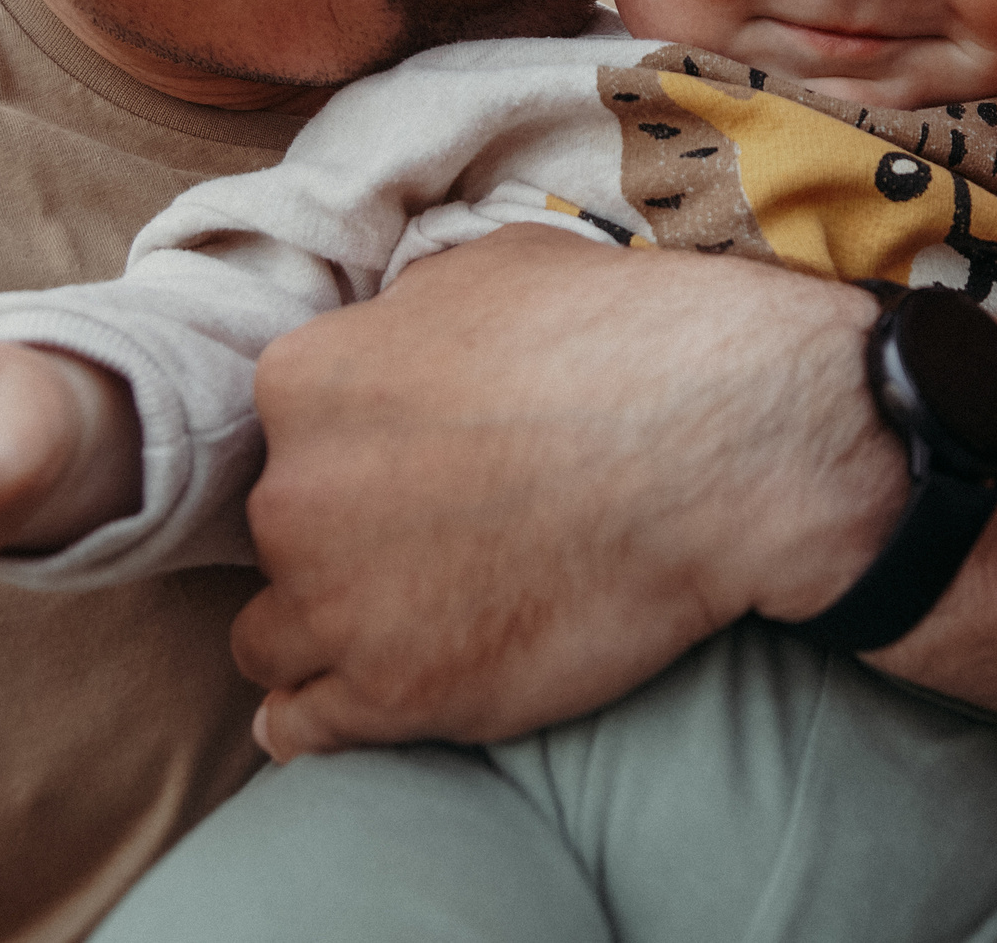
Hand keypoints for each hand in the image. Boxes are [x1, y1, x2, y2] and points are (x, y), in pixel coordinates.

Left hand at [232, 225, 895, 760]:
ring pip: (275, 639)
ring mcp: (336, 603)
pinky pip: (306, 728)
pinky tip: (368, 698)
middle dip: (345, 540)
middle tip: (436, 542)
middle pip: (284, 533)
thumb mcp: (494, 269)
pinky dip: (331, 716)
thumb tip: (394, 338)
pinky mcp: (393, 696)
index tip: (410, 472)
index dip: (352, 456)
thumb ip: (408, 315)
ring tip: (408, 626)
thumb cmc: (626, 338)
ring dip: (330, 632)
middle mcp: (293, 495)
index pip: (291, 435)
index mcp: (305, 381)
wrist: (721, 445)